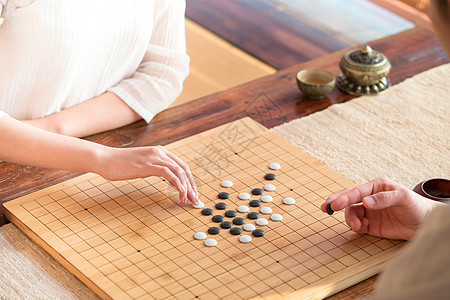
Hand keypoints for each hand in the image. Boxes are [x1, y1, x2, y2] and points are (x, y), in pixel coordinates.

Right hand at [96, 145, 199, 204]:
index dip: (190, 180)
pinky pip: (168, 173)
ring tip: (188, 200)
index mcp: (160, 152)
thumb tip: (168, 179)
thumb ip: (155, 168)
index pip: (182, 165)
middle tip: (195, 199)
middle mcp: (160, 152)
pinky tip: (180, 192)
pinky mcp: (148, 165)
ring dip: (186, 187)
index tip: (193, 193)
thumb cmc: (120, 164)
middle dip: (191, 185)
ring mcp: (154, 158)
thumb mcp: (142, 164)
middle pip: (183, 169)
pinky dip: (177, 183)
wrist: (104, 159)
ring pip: (178, 171)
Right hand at [321, 178, 443, 239]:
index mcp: (376, 186)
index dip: (345, 197)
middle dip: (336, 203)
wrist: (425, 224)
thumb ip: (383, 199)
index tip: (336, 205)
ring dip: (349, 219)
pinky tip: (360, 228)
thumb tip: (366, 202)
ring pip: (351, 213)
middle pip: (348, 199)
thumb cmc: (416, 205)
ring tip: (356, 226)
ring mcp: (369, 211)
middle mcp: (370, 198)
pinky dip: (355, 227)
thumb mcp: (402, 198)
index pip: (357, 191)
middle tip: (326, 208)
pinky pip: (358, 225)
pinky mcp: (371, 225)